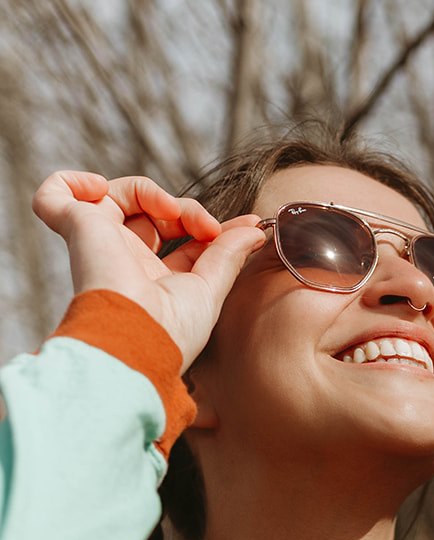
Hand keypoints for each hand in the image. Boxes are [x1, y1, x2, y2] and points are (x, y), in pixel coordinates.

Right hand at [32, 170, 265, 371]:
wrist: (138, 339)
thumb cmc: (172, 330)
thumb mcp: (210, 289)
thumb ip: (229, 255)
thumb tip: (255, 229)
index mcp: (154, 279)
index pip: (179, 239)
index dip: (205, 225)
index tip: (247, 226)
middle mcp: (124, 260)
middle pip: (150, 213)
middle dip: (184, 209)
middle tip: (207, 228)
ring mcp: (98, 243)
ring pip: (114, 194)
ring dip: (148, 190)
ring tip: (169, 209)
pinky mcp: (75, 228)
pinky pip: (55, 194)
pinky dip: (73, 181)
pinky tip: (100, 188)